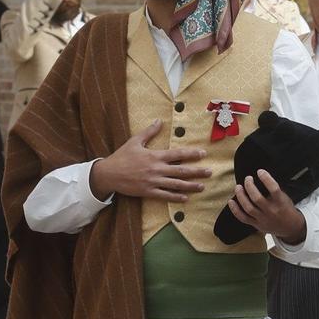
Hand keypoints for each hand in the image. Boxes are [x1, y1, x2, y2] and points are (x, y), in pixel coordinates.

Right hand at [90, 121, 211, 201]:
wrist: (108, 174)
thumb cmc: (121, 156)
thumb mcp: (135, 141)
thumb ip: (149, 132)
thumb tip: (159, 120)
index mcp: (155, 156)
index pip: (177, 154)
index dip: (191, 154)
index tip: (203, 153)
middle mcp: (156, 169)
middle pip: (181, 171)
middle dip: (197, 171)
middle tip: (209, 172)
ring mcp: (153, 182)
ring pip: (176, 185)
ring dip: (190, 186)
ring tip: (202, 186)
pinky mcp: (148, 192)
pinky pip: (164, 196)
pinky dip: (175, 197)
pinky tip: (185, 198)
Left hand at [228, 169, 305, 242]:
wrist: (290, 228)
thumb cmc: (286, 209)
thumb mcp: (285, 198)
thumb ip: (274, 190)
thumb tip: (261, 177)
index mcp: (280, 203)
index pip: (273, 189)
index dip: (266, 178)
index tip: (260, 171)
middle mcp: (271, 211)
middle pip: (257, 198)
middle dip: (249, 186)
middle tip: (248, 178)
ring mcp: (262, 219)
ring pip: (248, 208)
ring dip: (241, 196)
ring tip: (238, 187)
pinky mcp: (256, 224)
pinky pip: (243, 218)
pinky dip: (235, 210)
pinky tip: (231, 201)